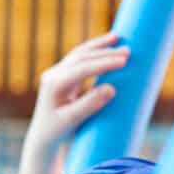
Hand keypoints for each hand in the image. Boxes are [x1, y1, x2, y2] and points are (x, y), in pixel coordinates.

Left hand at [18, 33, 129, 173]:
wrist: (44, 136)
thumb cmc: (57, 131)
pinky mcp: (62, 75)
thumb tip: (111, 89)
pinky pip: (79, 58)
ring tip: (119, 38)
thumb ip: (89, 105)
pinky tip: (108, 44)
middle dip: (104, 53)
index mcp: (53, 85)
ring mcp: (56, 74)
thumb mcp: (71, 121)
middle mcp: (52, 76)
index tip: (124, 61)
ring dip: (99, 47)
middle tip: (129, 52)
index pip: (80, 69)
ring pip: (79, 54)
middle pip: (80, 58)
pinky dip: (94, 51)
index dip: (103, 64)